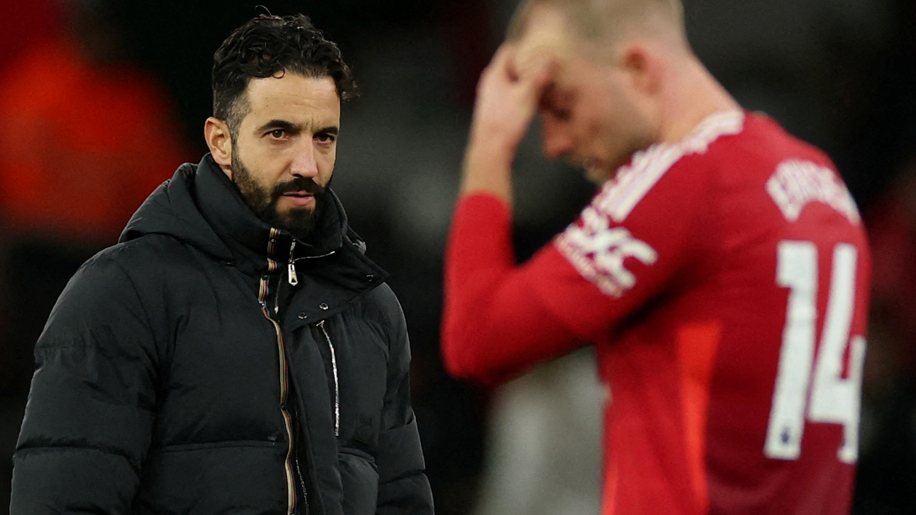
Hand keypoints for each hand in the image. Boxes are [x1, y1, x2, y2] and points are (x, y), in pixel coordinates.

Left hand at [468, 45, 555, 161]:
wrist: (490, 150)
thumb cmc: (506, 121)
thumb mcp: (527, 95)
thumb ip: (539, 75)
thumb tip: (551, 58)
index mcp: (494, 74)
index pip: (508, 50)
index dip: (524, 47)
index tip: (540, 49)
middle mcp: (490, 83)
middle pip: (511, 66)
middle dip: (528, 65)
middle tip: (546, 66)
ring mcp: (491, 97)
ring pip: (512, 82)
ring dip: (527, 82)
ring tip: (544, 84)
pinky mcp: (495, 110)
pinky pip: (511, 96)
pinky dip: (523, 94)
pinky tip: (535, 102)